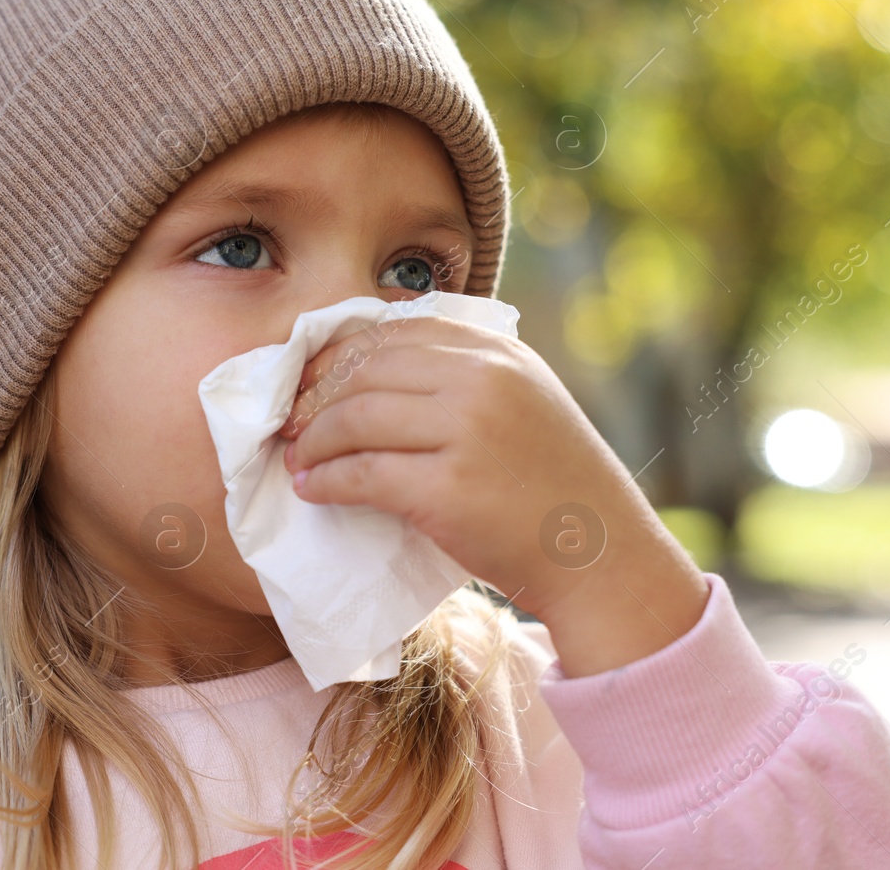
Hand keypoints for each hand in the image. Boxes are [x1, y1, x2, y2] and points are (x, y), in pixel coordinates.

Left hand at [277, 315, 708, 674]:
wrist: (600, 555)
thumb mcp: (522, 400)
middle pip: (364, 371)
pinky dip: (326, 479)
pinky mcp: (448, 489)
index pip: (391, 333)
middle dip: (314, 396)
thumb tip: (364, 373)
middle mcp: (482, 378)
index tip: (308, 383)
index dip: (336, 357)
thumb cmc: (552, 484)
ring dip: (311, 440)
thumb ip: (463, 375)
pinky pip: (362, 474)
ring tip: (296, 458)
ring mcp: (466, 431)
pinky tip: (312, 489)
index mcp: (496, 350)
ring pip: (355, 417)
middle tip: (288, 424)